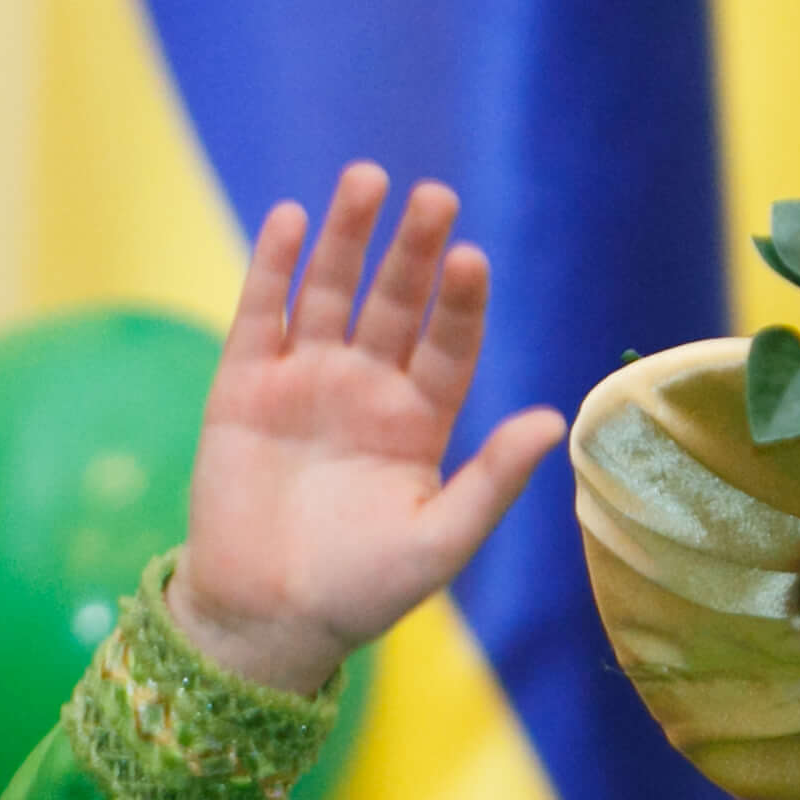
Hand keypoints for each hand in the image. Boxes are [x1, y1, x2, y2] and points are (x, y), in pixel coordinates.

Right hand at [171, 163, 567, 695]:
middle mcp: (366, 390)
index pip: (449, 346)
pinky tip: (293, 219)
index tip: (473, 261)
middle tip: (436, 198)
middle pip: (395, 303)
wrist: (267, 620)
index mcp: (419, 422)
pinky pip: (261, 313)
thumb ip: (493, 480)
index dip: (460, 304)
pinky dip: (275, 267)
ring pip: (331, 292)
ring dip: (348, 236)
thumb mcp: (439, 540)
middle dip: (413, 251)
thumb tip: (554, 419)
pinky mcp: (244, 385)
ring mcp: (304, 381)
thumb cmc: (361, 591)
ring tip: (367, 180)